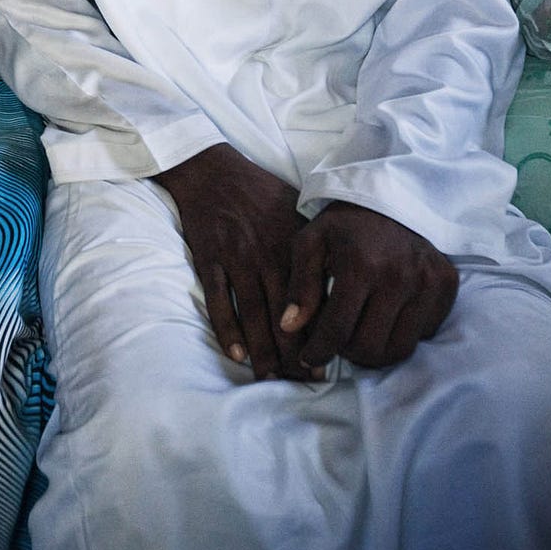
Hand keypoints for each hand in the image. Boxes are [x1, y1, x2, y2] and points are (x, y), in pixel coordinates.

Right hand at [158, 144, 316, 380]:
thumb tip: (341, 274)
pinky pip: (219, 301)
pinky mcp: (209, 258)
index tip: (327, 359)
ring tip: (271, 377)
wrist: (211, 169)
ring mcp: (236, 257)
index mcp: (293, 242)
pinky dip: (228, 330)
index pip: (311, 297)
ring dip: (263, 350)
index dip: (319, 332)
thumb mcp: (295, 206)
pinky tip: (237, 354)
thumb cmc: (257, 188)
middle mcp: (267, 252)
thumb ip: (314, 242)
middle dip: (294, 351)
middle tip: (303, 381)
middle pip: (284, 313)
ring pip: (253, 313)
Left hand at [281, 201, 458, 369]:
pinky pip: (424, 332)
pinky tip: (387, 315)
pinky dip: (403, 332)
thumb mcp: (311, 242)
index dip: (319, 351)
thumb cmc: (345, 223)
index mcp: (360, 264)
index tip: (308, 357)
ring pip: (400, 348)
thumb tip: (289, 327)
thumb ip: (300, 286)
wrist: (391, 195)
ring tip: (359, 334)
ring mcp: (427, 282)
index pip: (338, 330)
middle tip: (336, 340)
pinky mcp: (446, 284)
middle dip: (347, 352)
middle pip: (370, 347)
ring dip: (376, 350)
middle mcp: (399, 276)